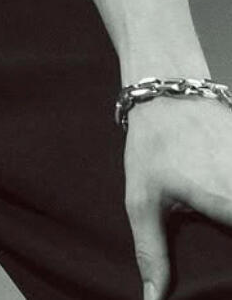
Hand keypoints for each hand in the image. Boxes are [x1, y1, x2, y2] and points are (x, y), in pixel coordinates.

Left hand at [123, 96, 231, 298]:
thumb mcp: (143, 200)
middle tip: (216, 230)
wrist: (167, 88)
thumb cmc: (153, 143)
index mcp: (228, 201)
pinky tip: (223, 198)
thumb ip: (152, 252)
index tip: (223, 256)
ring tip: (217, 213)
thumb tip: (153, 298)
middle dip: (231, 234)